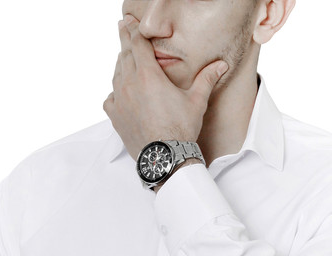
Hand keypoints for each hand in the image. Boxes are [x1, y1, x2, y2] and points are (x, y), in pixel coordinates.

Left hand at [103, 14, 227, 160]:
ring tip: (124, 59)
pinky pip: (110, 98)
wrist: (164, 157)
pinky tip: (119, 94)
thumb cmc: (180, 130)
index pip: (137, 43)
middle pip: (124, 54)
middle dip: (124, 40)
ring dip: (121, 65)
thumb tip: (221, 65)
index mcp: (148, 74)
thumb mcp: (196, 101)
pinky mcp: (115, 117)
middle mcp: (129, 83)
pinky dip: (115, 93)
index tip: (128, 21)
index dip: (133, 30)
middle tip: (122, 28)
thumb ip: (206, 79)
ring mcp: (119, 100)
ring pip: (116, 74)